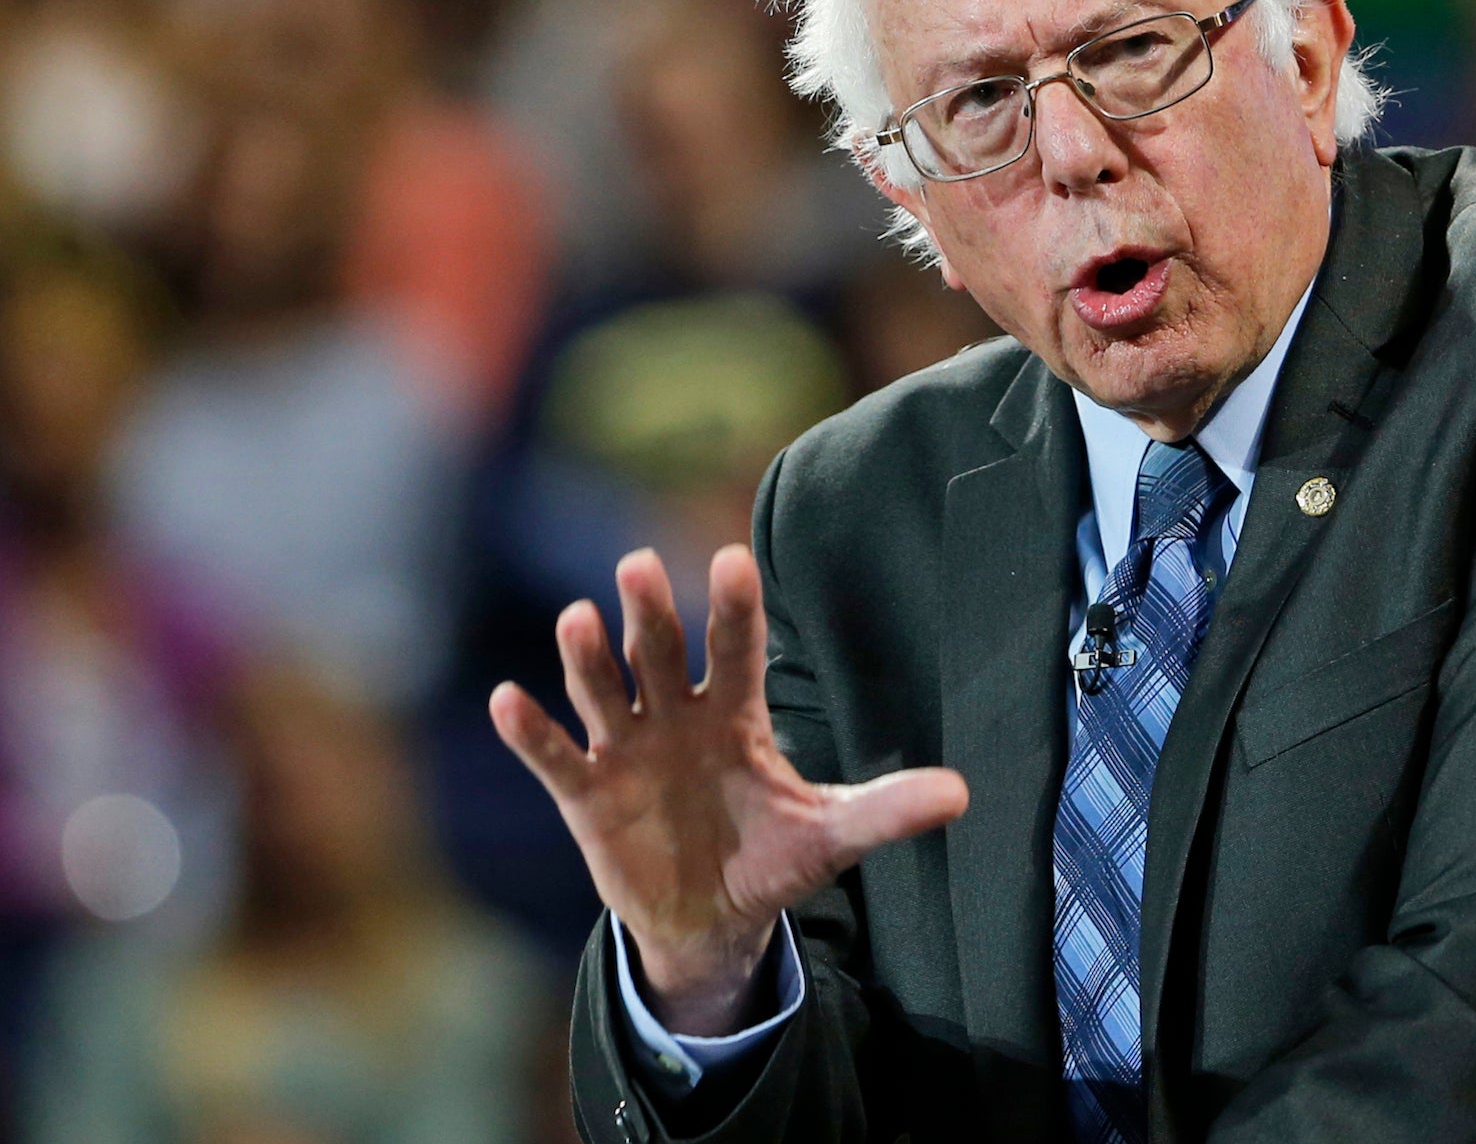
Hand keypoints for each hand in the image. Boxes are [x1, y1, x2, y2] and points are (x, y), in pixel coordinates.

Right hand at [490, 544, 969, 1033]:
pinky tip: (507, 699)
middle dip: (651, 614)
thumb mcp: (830, 834)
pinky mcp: (586, 794)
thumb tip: (963, 794)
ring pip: (604, 691)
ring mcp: (627, 749)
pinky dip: (530, 731)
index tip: (731, 560)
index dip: (733, 609)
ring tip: (578, 621)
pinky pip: (554, 757)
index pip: (736, 649)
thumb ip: (887, 809)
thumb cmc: (772, 858)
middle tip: (638, 566)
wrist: (712, 920)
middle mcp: (678, 716)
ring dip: (588, 658)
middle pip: (662, 653)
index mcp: (737, 714)